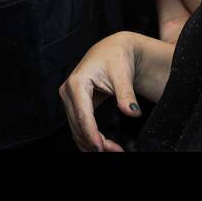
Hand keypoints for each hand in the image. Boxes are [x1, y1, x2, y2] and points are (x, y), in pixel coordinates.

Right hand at [59, 32, 142, 151]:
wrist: (114, 49)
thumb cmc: (117, 57)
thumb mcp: (123, 74)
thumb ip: (126, 94)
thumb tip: (133, 112)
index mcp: (77, 82)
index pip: (82, 114)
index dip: (91, 133)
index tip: (100, 147)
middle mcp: (68, 91)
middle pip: (78, 124)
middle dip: (94, 141)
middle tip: (114, 151)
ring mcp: (69, 99)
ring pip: (77, 128)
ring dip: (92, 143)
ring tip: (113, 150)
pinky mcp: (74, 104)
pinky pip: (80, 125)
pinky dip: (90, 137)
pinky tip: (104, 145)